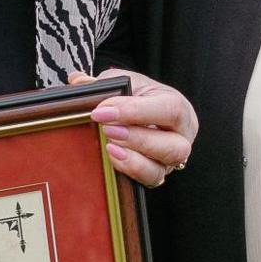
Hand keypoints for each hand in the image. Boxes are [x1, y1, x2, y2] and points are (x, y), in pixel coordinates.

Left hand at [69, 69, 198, 186]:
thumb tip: (78, 81)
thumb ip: (105, 83)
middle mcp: (182, 137)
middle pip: (173, 145)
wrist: (139, 113)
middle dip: (137, 138)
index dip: (135, 111)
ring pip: (161, 168)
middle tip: (107, 130)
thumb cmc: (136, 96)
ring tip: (109, 146)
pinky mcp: (157, 174)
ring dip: (133, 159)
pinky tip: (112, 158)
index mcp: (179, 107)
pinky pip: (148, 180)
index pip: (168, 109)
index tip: (102, 111)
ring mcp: (170, 160)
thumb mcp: (124, 82)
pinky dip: (130, 170)